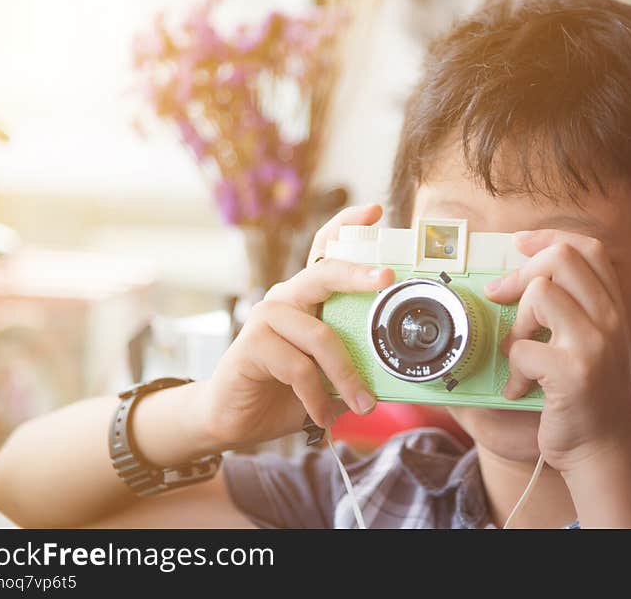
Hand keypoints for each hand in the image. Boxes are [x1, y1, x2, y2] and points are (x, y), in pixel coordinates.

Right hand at [201, 204, 394, 448]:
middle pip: (324, 273)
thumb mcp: (326, 372)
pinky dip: (317, 397)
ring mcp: (266, 317)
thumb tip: (395, 370)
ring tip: (363, 405)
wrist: (235, 419)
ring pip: (321, 336)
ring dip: (347, 376)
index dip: (347, 227)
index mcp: (307, 298)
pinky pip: (299, 368)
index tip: (375, 211)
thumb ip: (352, 360)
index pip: (325, 251)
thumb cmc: (285, 390)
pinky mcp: (252, 344)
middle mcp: (286, 298)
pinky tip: (322, 416)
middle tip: (387, 280)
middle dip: (358, 274)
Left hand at [484, 230, 630, 474]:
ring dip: (516, 325)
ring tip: (519, 355)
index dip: (549, 237)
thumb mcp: (587, 345)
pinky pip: (523, 348)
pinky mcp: (575, 373)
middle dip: (520, 274)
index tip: (518, 244)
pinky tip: (521, 390)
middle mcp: (610, 320)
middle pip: (563, 258)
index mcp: (612, 308)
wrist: (604, 453)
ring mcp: (595, 345)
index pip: (588, 248)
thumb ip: (565, 311)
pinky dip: (513, 371)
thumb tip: (504, 282)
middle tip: (500, 298)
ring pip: (541, 294)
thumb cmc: (585, 398)